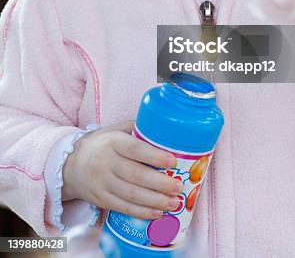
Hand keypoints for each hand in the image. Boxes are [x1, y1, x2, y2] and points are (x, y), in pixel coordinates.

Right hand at [61, 120, 182, 219]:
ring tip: (174, 203)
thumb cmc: (101, 144)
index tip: (173, 162)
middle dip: (160, 184)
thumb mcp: (115, 130)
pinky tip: (158, 213)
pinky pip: (123, 207)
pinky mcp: (100, 200)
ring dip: (155, 201)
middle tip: (179, 187)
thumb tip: (165, 127)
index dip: (155, 156)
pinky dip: (142, 212)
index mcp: (112, 142)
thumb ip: (136, 128)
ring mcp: (102, 183)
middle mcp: (105, 162)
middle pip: (136, 175)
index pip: (135, 149)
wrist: (70, 164)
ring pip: (131, 195)